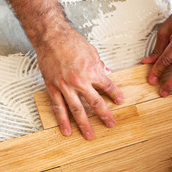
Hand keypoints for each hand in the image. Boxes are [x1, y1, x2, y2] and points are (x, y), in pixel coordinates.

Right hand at [36, 24, 123, 139]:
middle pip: (95, 102)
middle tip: (111, 124)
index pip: (108, 86)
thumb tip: (106, 72)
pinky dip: (63, 120)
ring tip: (89, 135)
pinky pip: (59, 107)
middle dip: (104, 115)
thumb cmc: (71, 41)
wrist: (51, 36)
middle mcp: (81, 81)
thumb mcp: (92, 51)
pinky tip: (66, 130)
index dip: (115, 94)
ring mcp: (66, 86)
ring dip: (84, 124)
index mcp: (93, 71)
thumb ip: (99, 65)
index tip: (120, 101)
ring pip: (77, 110)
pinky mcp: (53, 88)